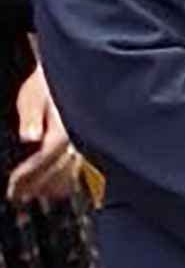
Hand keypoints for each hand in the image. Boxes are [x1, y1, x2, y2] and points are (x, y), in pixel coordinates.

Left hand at [8, 66, 78, 205]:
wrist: (76, 69)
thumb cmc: (52, 79)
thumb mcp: (34, 94)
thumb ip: (32, 117)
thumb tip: (29, 137)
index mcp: (65, 129)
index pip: (44, 159)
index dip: (28, 176)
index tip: (13, 188)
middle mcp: (78, 139)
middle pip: (57, 170)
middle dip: (36, 186)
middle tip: (18, 198)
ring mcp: (85, 141)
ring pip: (71, 171)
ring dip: (52, 187)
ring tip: (36, 197)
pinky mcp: (88, 140)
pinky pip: (80, 166)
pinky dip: (69, 180)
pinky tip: (62, 187)